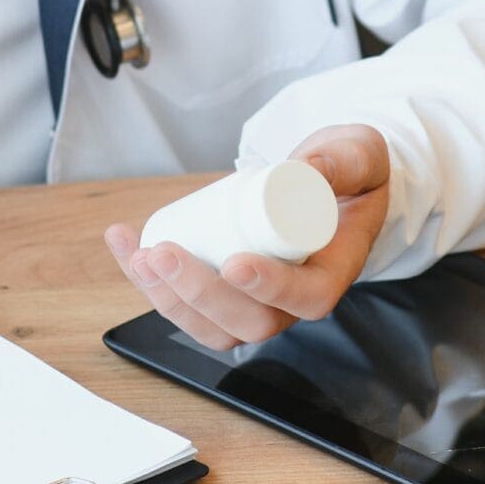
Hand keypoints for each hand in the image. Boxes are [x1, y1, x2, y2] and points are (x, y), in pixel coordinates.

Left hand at [102, 124, 390, 349]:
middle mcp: (293, 301)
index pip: (305, 299)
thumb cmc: (348, 172)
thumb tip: (310, 169)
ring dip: (167, 298)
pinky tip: (125, 245)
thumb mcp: (358, 157)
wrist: (325, 179)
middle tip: (164, 253)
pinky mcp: (226, 293)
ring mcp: (257, 302)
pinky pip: (188, 306)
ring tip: (139, 255)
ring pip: (211, 326)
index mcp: (331, 274)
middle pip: (248, 322)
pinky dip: (151, 283)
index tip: (234, 264)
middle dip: (198, 294)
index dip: (268, 289)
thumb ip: (344, 160)